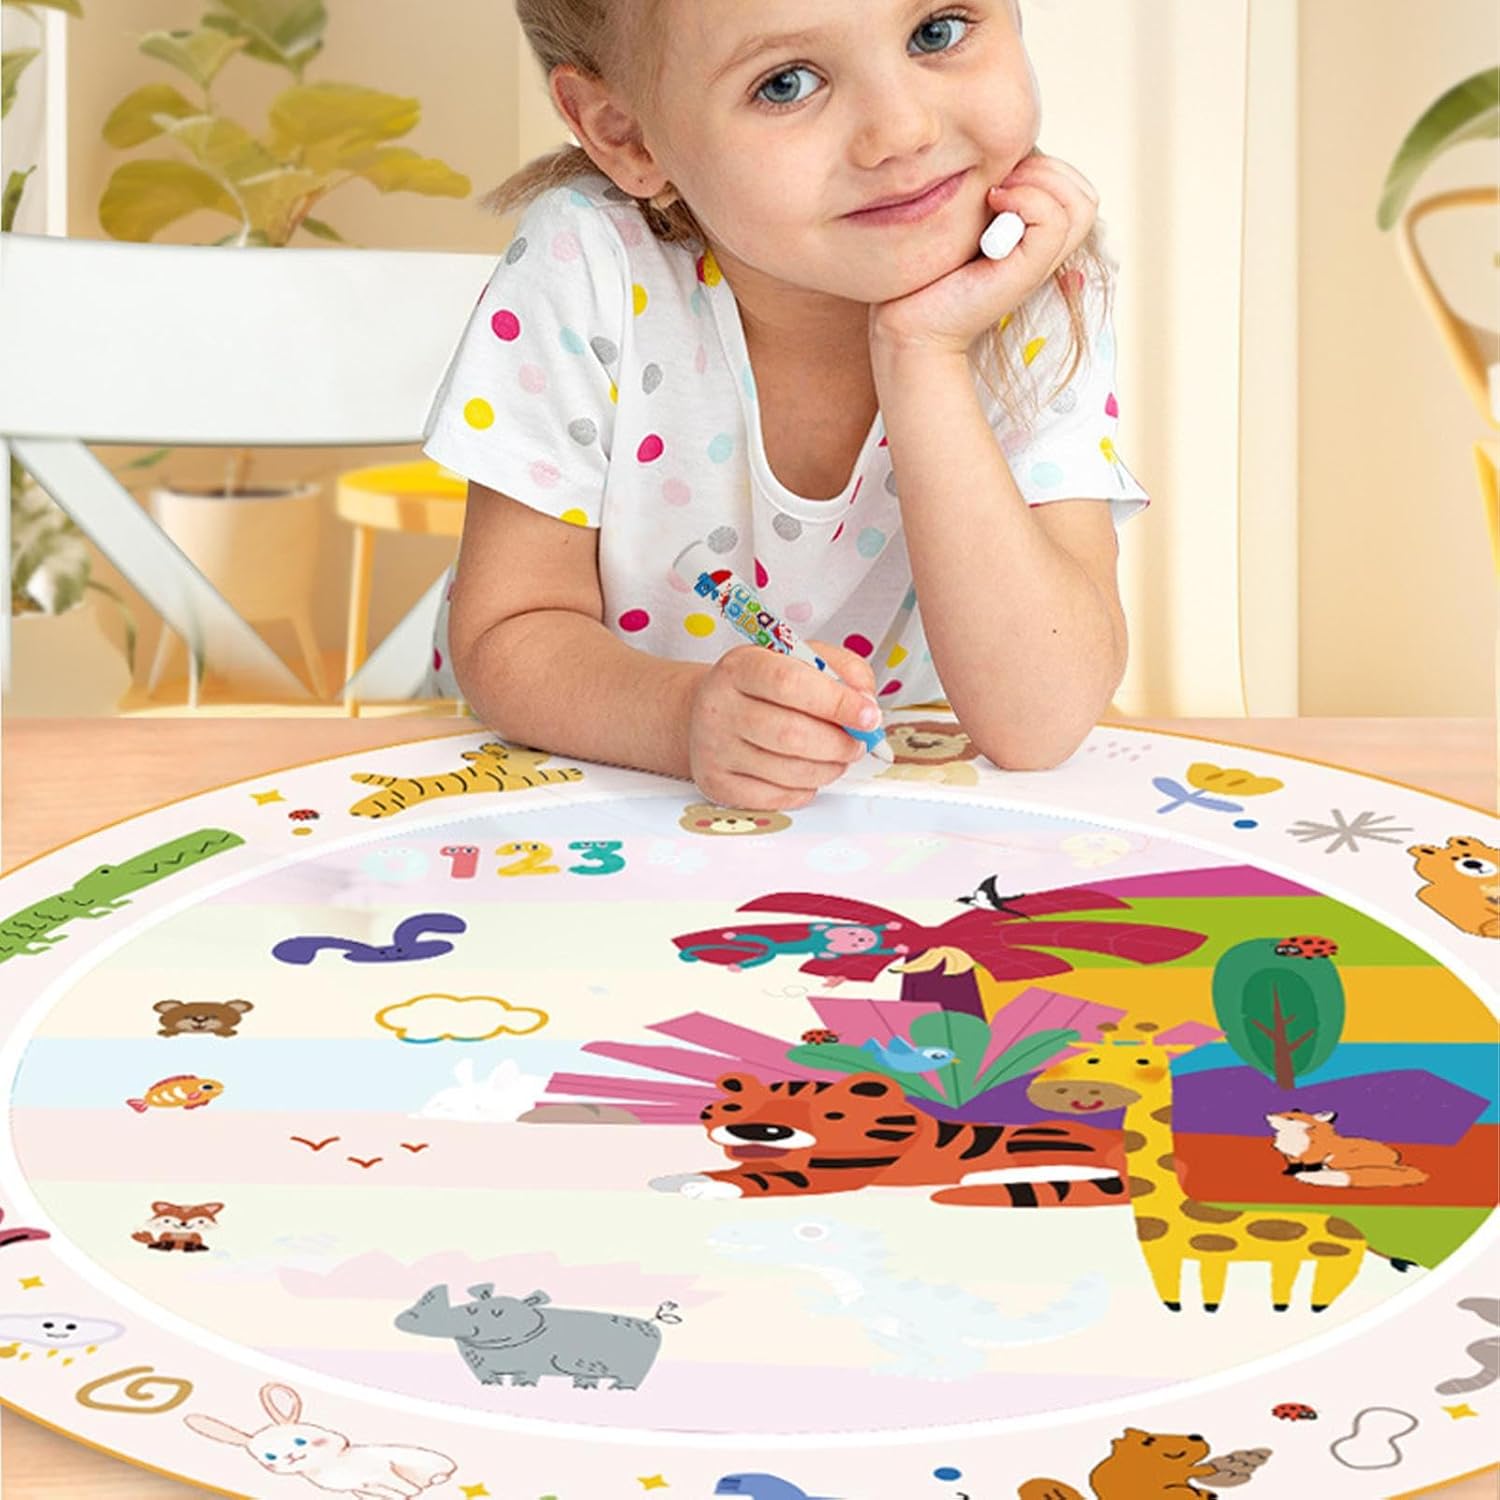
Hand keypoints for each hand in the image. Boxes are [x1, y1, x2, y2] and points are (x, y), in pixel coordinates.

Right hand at [686, 638, 880, 810]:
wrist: (709, 710)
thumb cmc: (761, 686)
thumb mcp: (801, 658)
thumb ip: (842, 670)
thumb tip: (866, 704)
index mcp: (740, 667)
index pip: (790, 684)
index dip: (837, 703)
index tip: (869, 716)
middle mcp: (720, 707)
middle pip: (791, 734)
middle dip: (838, 744)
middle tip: (857, 743)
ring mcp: (714, 749)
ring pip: (787, 771)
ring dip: (828, 768)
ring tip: (837, 757)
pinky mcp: (717, 783)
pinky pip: (775, 797)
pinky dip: (804, 789)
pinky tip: (808, 772)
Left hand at [867, 149, 1099, 358]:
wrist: (908, 321)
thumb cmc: (926, 268)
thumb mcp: (964, 216)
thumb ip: (994, 187)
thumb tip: (1005, 147)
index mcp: (1035, 233)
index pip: (1071, 183)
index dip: (1042, 164)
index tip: (996, 174)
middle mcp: (1045, 249)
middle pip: (1082, 192)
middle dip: (1044, 168)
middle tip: (997, 182)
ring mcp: (1041, 262)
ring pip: (1080, 202)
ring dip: (1039, 181)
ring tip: (996, 193)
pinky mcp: (1029, 272)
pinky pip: (1055, 218)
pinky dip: (1028, 199)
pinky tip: (993, 202)